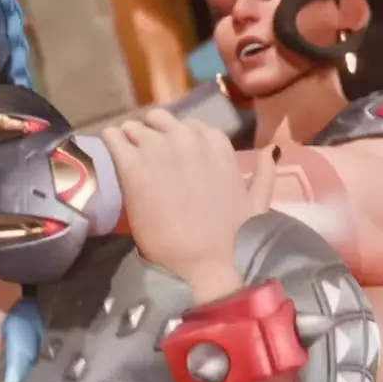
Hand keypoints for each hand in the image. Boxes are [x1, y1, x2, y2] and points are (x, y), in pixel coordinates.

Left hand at [99, 109, 276, 301]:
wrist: (202, 261)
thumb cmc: (232, 236)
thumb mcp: (258, 202)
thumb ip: (264, 172)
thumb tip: (272, 150)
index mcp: (216, 141)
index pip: (189, 125)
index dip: (177, 143)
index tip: (173, 162)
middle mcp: (187, 135)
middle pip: (159, 120)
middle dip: (153, 136)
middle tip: (148, 163)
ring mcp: (158, 146)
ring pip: (134, 127)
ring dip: (131, 141)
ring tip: (129, 164)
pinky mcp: (132, 163)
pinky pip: (113, 137)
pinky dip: (110, 144)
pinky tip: (111, 159)